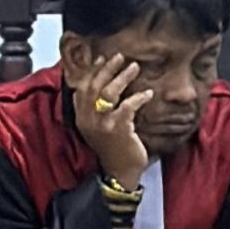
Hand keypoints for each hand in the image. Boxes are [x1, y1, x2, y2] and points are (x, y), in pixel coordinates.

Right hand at [72, 54, 153, 187]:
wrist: (119, 171)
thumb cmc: (113, 147)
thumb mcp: (98, 127)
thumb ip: (97, 109)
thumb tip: (105, 86)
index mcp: (81, 117)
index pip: (82, 88)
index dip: (92, 72)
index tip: (102, 59)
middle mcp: (88, 119)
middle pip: (94, 86)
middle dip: (107, 69)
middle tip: (120, 57)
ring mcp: (102, 124)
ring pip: (109, 92)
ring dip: (123, 77)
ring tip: (134, 67)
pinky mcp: (118, 128)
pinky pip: (128, 106)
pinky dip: (139, 97)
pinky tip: (148, 93)